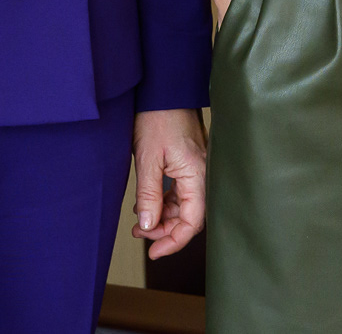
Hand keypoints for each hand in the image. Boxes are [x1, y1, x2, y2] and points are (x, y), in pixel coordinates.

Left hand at [130, 108, 209, 258]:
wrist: (164, 89)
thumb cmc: (157, 117)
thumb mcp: (147, 159)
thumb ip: (149, 196)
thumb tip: (148, 227)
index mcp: (198, 175)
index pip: (192, 222)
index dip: (173, 241)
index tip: (154, 252)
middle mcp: (202, 175)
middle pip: (189, 216)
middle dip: (164, 230)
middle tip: (140, 236)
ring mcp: (197, 169)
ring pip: (184, 206)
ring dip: (163, 217)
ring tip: (139, 223)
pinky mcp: (189, 163)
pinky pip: (181, 192)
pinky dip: (165, 202)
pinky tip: (147, 204)